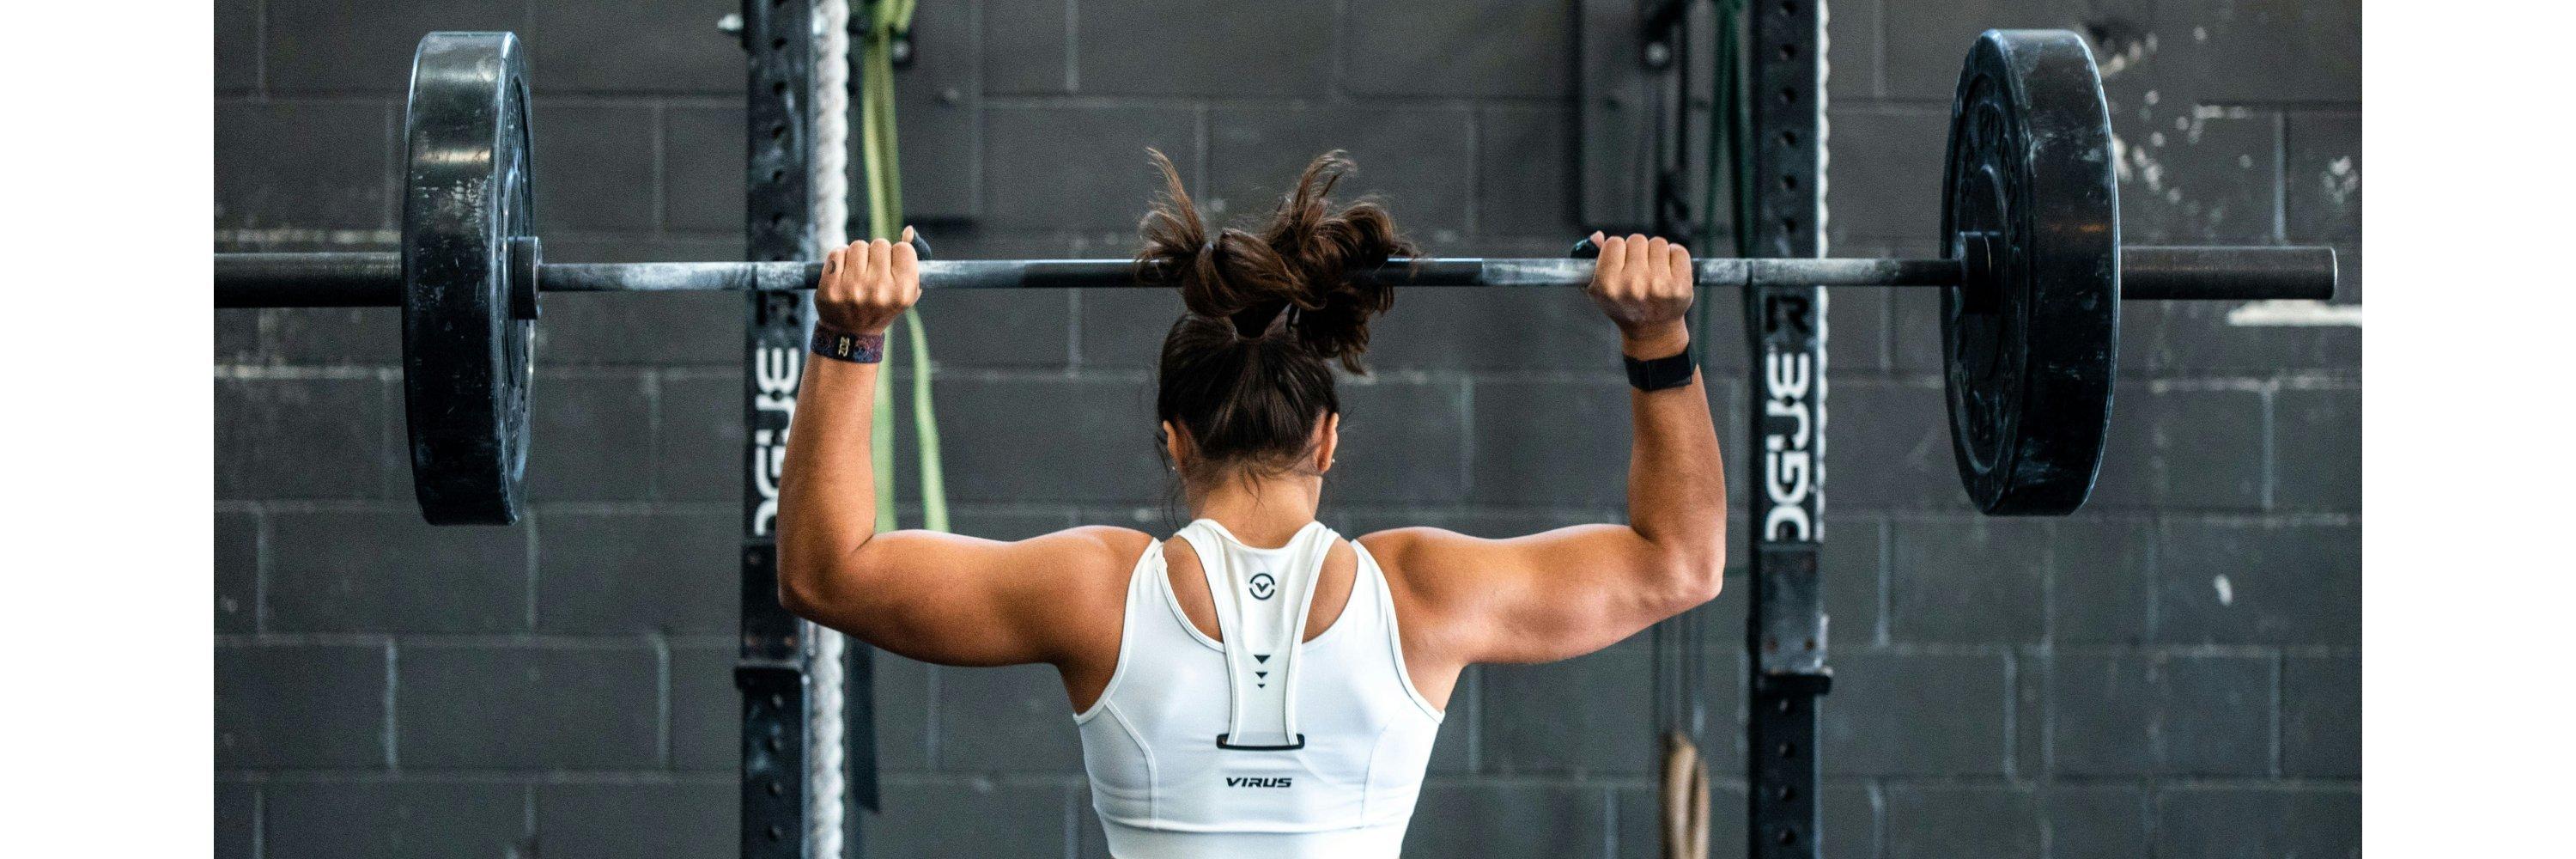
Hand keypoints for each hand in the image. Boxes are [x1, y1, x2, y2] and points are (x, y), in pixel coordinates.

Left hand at [816, 226, 921, 334]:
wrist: (851, 333)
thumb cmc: (882, 305)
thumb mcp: (906, 289)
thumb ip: (911, 259)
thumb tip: (908, 230)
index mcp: (903, 292)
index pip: (903, 249)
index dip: (896, 255)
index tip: (891, 268)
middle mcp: (880, 291)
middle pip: (880, 244)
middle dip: (875, 254)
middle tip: (872, 273)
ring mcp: (854, 289)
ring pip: (858, 245)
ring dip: (857, 255)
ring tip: (857, 273)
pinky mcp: (831, 288)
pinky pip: (837, 252)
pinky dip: (839, 259)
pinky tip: (842, 274)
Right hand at [1584, 232, 1693, 355]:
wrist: (1652, 331)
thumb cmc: (1624, 305)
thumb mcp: (1599, 288)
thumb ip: (1591, 259)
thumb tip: (1598, 236)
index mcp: (1608, 285)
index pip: (1613, 243)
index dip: (1618, 251)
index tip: (1621, 263)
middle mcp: (1633, 285)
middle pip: (1637, 240)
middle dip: (1638, 251)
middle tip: (1639, 270)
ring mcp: (1659, 285)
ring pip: (1658, 243)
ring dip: (1656, 253)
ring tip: (1654, 272)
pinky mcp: (1681, 285)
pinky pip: (1679, 251)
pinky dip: (1675, 257)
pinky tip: (1669, 272)